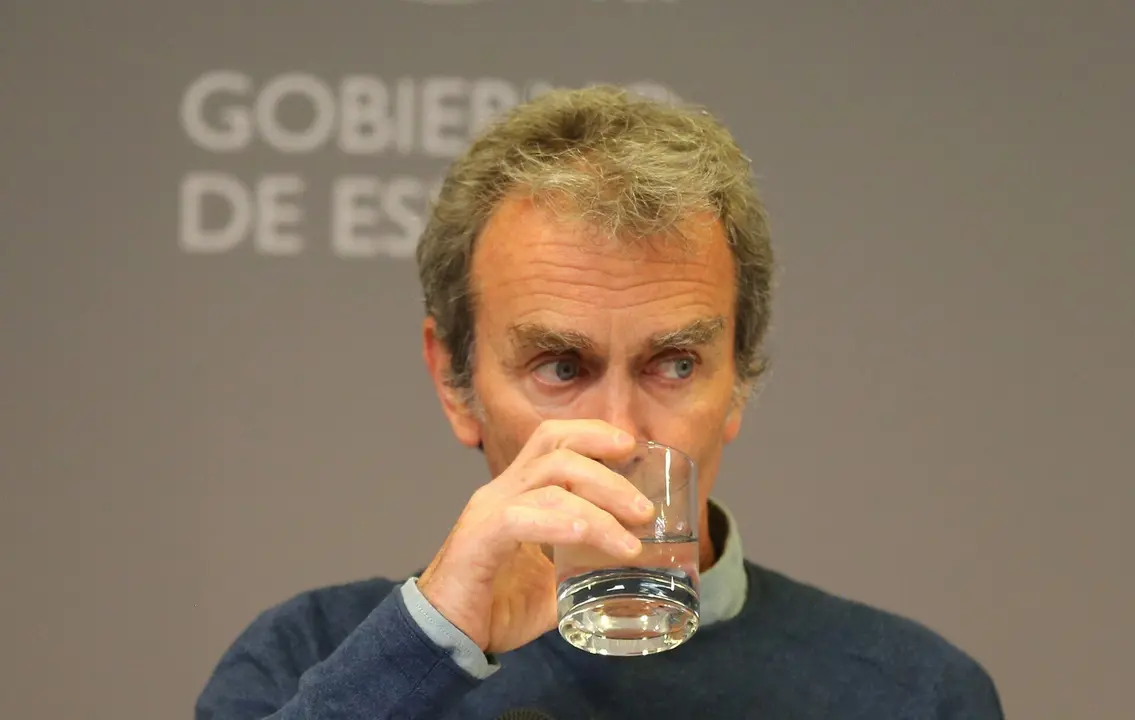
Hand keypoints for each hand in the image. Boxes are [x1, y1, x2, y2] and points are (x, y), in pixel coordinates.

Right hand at [416, 419, 653, 653]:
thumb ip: (582, 570)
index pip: (552, 439)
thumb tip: (628, 571)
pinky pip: (519, 519)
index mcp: (518, 493)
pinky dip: (558, 524)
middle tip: (644, 511)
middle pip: (557, 451)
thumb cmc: (493, 608)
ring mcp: (487, 513)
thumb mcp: (551, 584)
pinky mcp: (477, 541)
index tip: (632, 446)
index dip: (592, 434)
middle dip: (609, 475)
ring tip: (629, 539)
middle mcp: (501, 492)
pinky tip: (583, 535)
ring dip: (598, 507)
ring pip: (547, 483)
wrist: (444, 640)